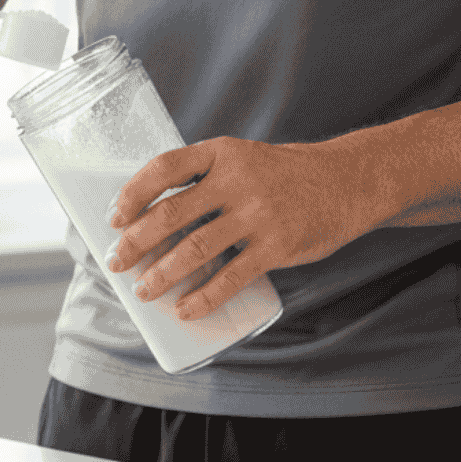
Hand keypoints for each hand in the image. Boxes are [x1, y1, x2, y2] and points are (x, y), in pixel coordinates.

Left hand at [103, 136, 378, 320]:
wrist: (345, 182)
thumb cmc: (282, 175)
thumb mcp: (243, 159)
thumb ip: (206, 178)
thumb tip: (153, 218)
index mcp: (222, 151)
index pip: (165, 167)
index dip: (134, 193)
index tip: (115, 217)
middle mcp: (236, 179)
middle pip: (172, 213)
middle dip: (137, 242)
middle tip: (117, 262)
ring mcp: (257, 213)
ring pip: (195, 249)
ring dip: (163, 274)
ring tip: (145, 290)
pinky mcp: (276, 246)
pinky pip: (231, 277)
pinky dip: (203, 297)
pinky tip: (185, 309)